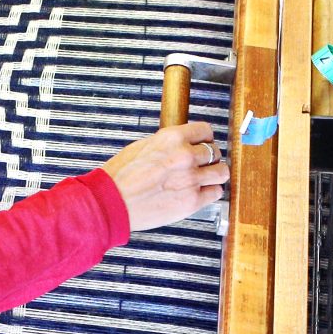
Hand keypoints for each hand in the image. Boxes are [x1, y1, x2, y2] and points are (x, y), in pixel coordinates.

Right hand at [100, 122, 228, 233]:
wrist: (110, 202)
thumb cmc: (120, 177)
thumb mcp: (143, 147)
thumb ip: (167, 145)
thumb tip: (182, 146)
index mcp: (172, 138)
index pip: (206, 131)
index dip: (205, 139)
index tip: (202, 145)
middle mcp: (185, 155)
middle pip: (215, 152)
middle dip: (209, 159)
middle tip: (200, 166)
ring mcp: (191, 179)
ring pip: (221, 172)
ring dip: (214, 175)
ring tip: (204, 179)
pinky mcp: (192, 201)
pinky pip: (216, 193)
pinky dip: (210, 193)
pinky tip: (199, 193)